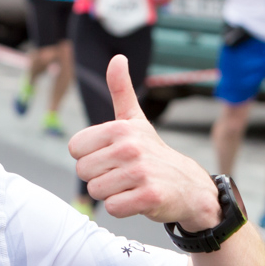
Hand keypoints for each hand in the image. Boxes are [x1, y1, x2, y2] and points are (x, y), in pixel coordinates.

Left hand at [68, 55, 220, 229]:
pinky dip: (123, 208)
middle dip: (99, 177)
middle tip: (122, 174)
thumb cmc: (153, 152)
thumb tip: (118, 57)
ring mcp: (140, 173)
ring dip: (111, 193)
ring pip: (96, 191)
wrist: (189, 185)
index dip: (90, 157)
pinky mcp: (149, 197)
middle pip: (83, 172)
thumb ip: (121, 90)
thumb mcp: (136, 120)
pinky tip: (138, 198)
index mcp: (121, 128)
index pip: (75, 149)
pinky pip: (113, 208)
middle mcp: (130, 148)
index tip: (111, 156)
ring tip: (130, 186)